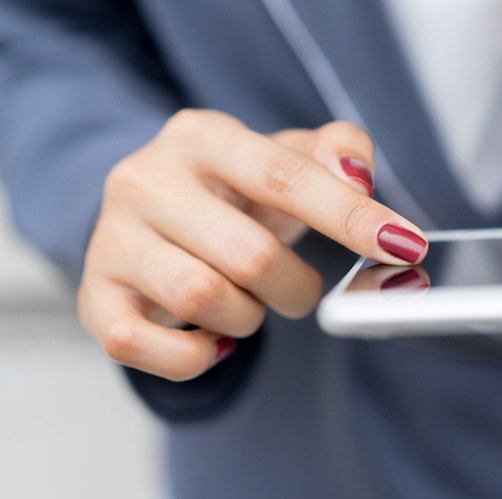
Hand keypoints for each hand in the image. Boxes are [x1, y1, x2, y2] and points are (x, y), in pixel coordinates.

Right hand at [78, 110, 427, 380]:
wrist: (151, 215)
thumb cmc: (232, 192)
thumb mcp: (285, 157)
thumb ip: (338, 154)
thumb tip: (359, 177)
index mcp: (202, 138)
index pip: (287, 177)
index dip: (352, 217)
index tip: (405, 247)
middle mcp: (146, 180)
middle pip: (251, 255)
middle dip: (296, 288)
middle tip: (298, 289)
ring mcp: (113, 240)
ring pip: (203, 300)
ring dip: (249, 317)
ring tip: (248, 302)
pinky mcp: (95, 296)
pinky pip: (142, 347)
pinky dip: (195, 356)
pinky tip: (214, 338)